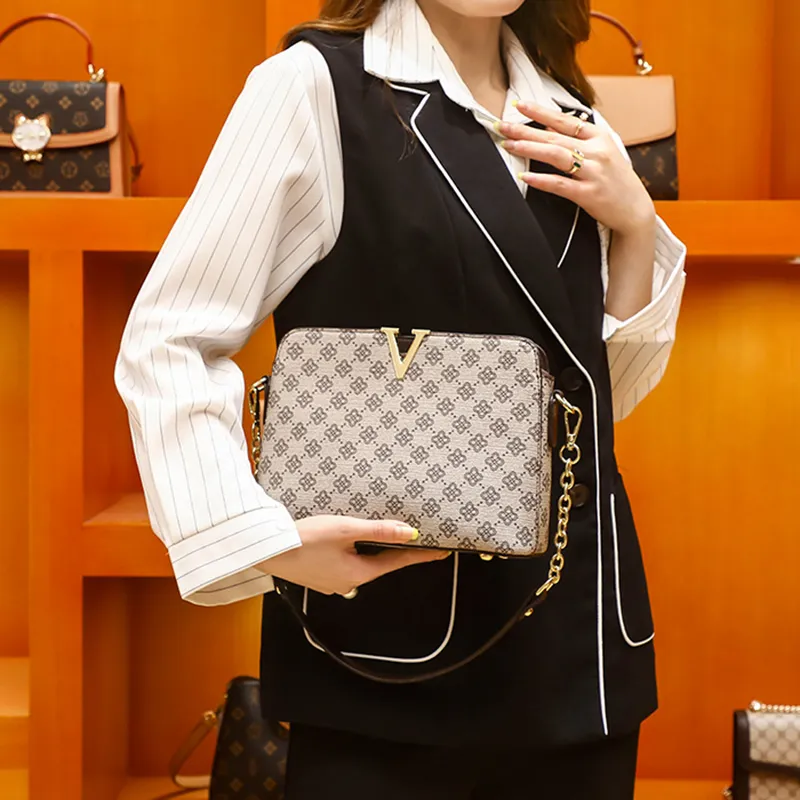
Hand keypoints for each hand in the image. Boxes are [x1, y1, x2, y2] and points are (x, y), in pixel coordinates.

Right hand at [257, 516, 449, 595]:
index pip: (398, 562)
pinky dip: (350, 552)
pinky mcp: (319, 576)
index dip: (420, 554)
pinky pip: (344, 563)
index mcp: (358, 574)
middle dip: (391, 548)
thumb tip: (408, 533)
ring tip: (371, 533)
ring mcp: (332, 581)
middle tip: (406, 535)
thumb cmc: (305, 539)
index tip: (440, 552)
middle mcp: (348, 582)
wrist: (269, 549)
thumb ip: (379, 530)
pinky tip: (342, 541)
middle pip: (379, 563)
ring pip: (360, 563)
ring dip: (368, 549)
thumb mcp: (347, 529)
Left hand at [496, 101, 654, 236]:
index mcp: (599, 137)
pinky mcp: (589, 194)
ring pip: (557, 156)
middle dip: (525, 130)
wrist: (635, 210)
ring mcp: (593, 173)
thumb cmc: (615, 180)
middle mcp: (597, 151)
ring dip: (530, 149)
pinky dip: (542, 180)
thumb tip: (548, 125)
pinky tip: (525, 177)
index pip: (564, 120)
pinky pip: (561, 185)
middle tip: (502, 125)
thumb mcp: (601, 152)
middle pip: (554, 137)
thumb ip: (575, 138)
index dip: (540, 112)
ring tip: (509, 145)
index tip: (518, 105)